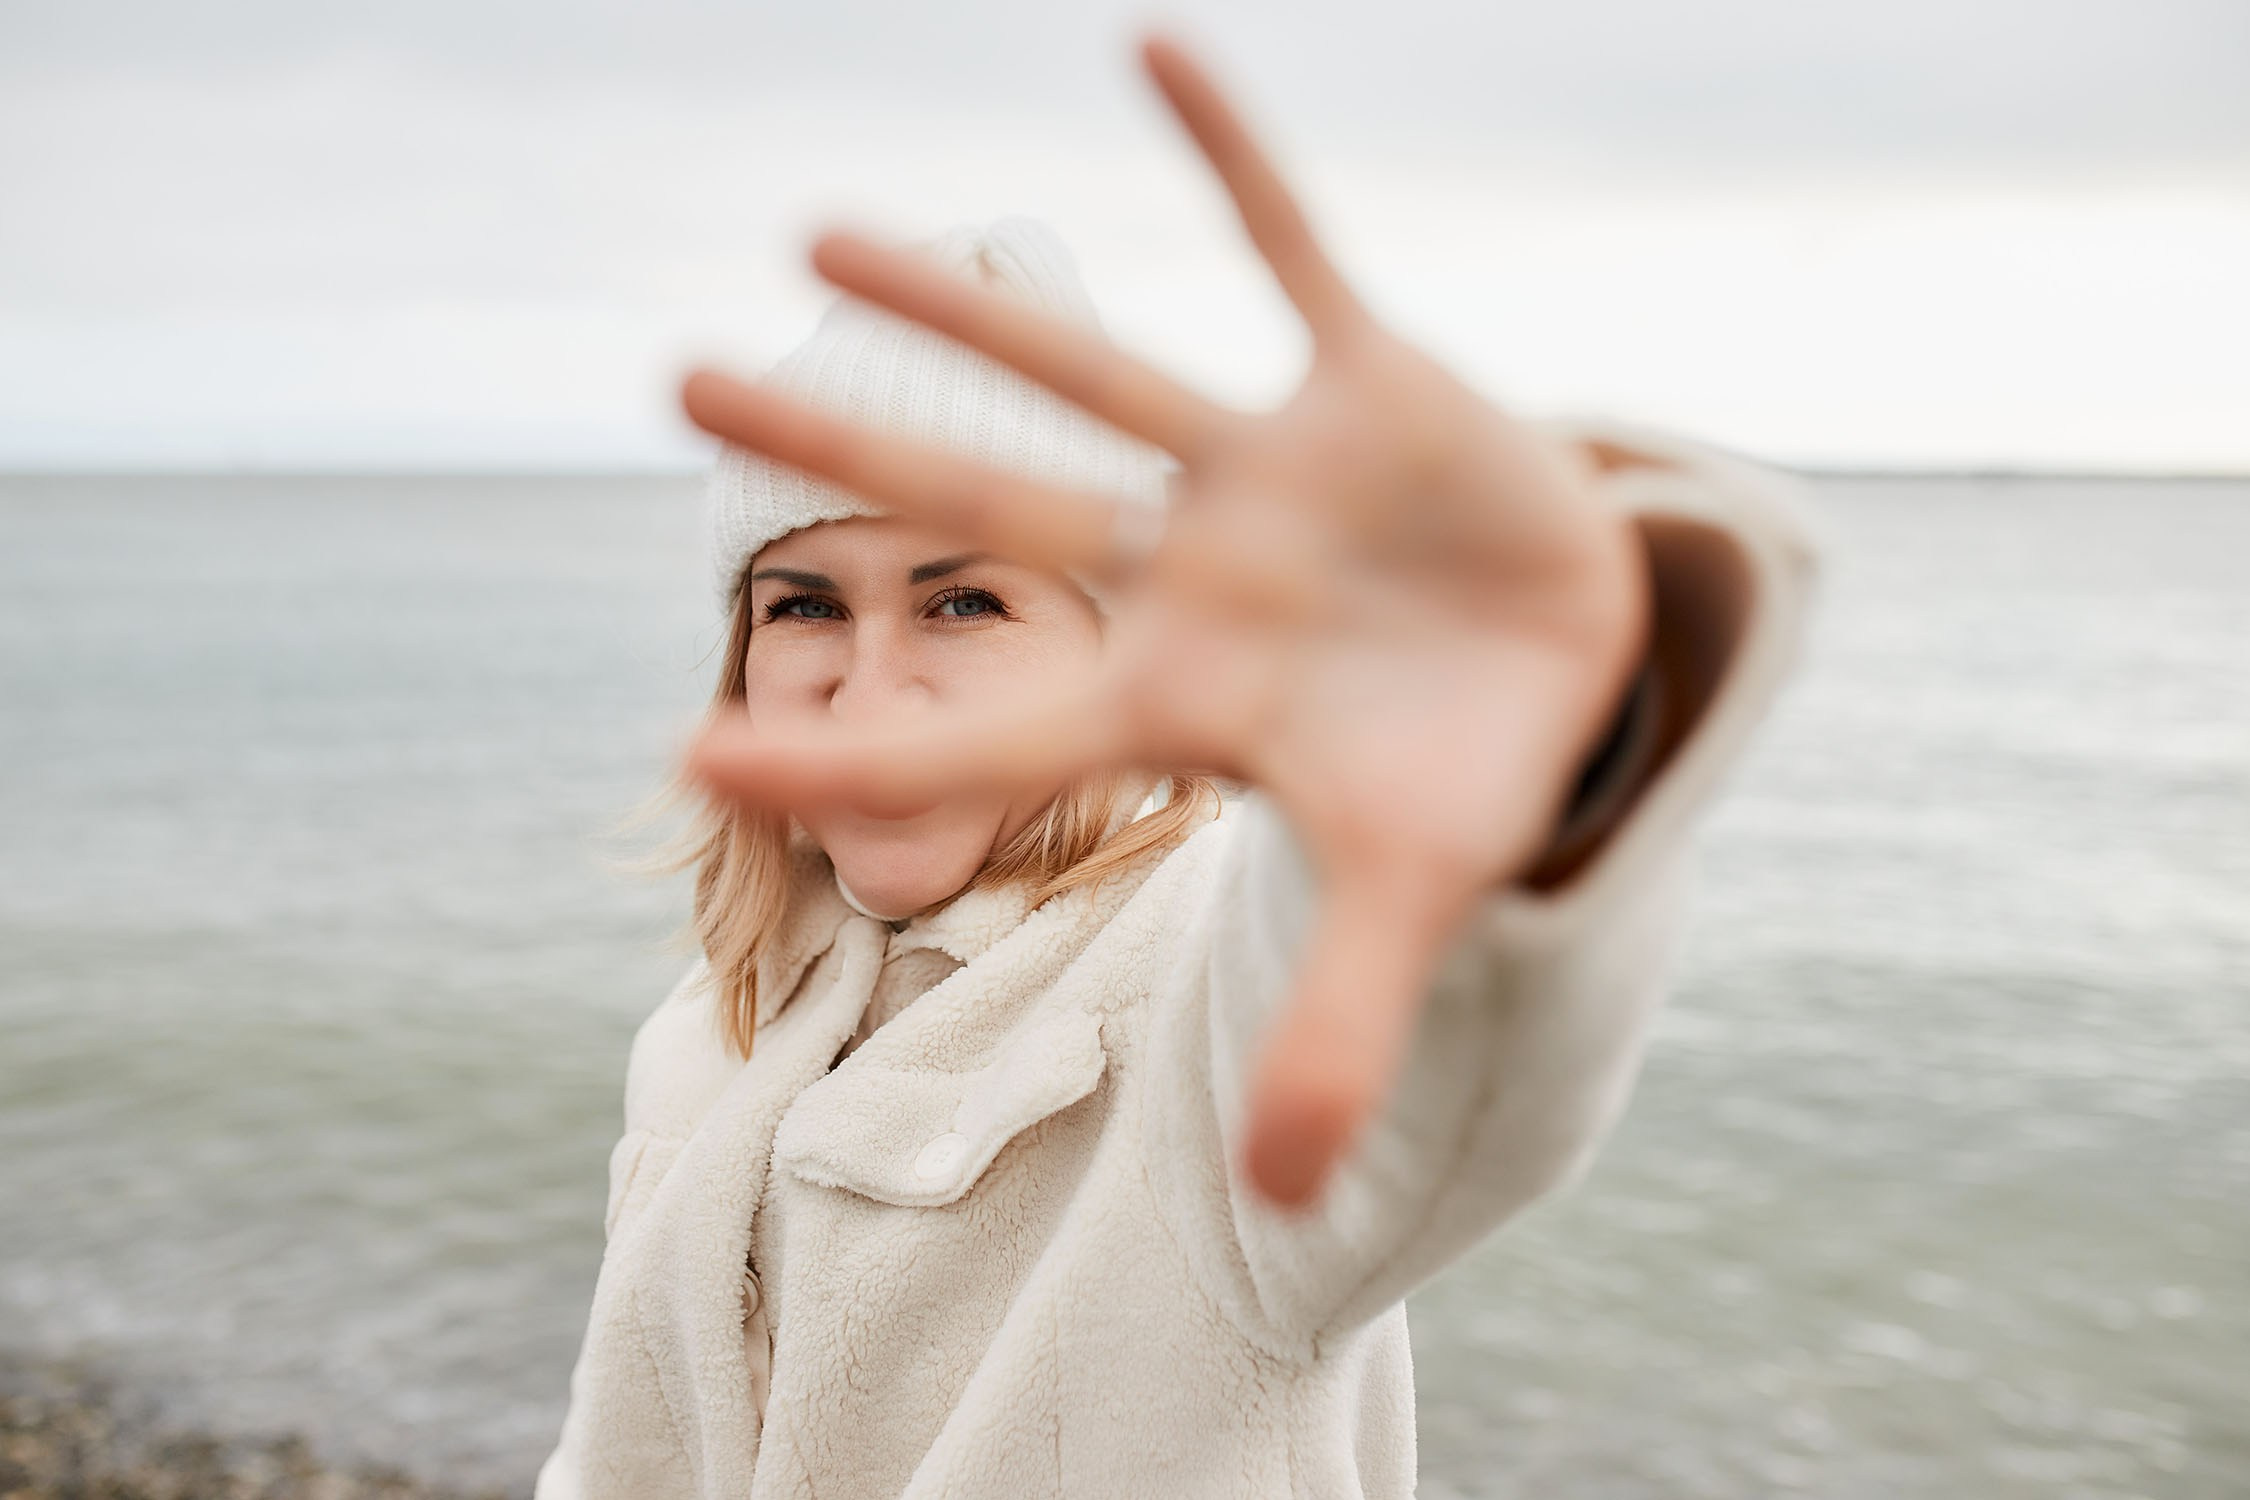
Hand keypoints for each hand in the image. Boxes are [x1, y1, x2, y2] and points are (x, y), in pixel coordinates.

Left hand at [676, 30, 1650, 1208]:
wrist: (1564, 663)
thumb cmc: (1456, 779)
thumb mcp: (1409, 901)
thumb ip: (1336, 1025)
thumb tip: (1272, 1201)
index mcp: (1184, 702)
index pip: (996, 728)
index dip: (864, 752)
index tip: (697, 754)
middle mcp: (1189, 571)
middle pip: (989, 505)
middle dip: (844, 449)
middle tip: (669, 381)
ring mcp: (1266, 470)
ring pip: (1090, 369)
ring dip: (969, 303)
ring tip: (810, 226)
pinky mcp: (1364, 379)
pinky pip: (1291, 243)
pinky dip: (1234, 158)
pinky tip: (1148, 44)